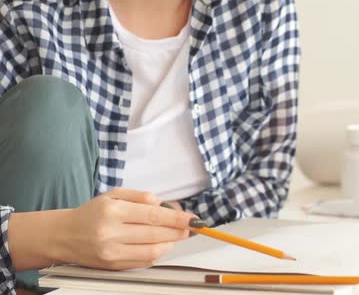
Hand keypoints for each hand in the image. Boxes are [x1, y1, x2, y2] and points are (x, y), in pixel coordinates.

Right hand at [57, 188, 194, 269]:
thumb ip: (139, 197)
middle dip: (178, 231)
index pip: (153, 215)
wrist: (63, 236)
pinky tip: (161, 245)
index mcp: (112, 212)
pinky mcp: (113, 266)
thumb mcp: (112, 195)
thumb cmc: (91, 213)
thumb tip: (162, 203)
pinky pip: (143, 262)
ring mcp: (112, 253)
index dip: (176, 218)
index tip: (192, 218)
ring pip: (152, 251)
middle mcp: (111, 233)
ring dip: (170, 243)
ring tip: (177, 235)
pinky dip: (157, 253)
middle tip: (189, 227)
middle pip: (155, 234)